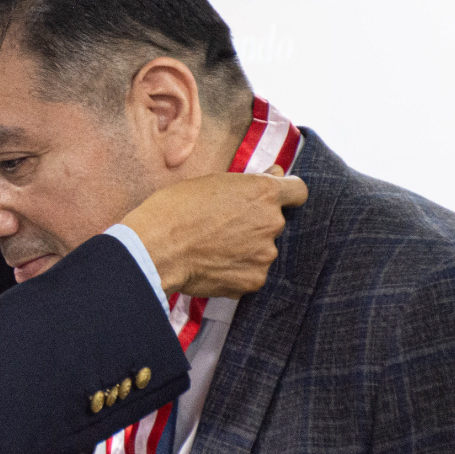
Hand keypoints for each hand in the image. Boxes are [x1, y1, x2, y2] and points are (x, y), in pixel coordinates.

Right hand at [120, 167, 307, 297]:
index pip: (298, 191)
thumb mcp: (212, 182)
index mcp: (264, 192)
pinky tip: (212, 265)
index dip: (286, 194)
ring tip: (213, 248)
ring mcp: (265, 254)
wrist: (157, 248)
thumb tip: (275, 173)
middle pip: (274, 222)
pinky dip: (237, 270)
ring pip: (262, 249)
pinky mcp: (253, 280)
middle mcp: (272, 222)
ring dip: (247, 248)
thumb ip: (250, 181)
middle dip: (255, 223)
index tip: (271, 199)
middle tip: (222, 226)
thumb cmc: (177, 209)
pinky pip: (251, 272)